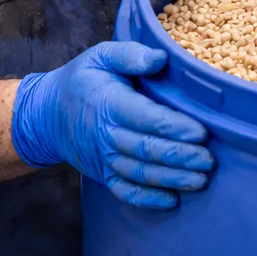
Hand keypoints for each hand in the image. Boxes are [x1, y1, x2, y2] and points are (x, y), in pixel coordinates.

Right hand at [11, 41, 212, 209]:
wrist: (47, 113)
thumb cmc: (83, 79)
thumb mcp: (101, 55)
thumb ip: (130, 54)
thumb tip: (160, 58)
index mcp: (110, 103)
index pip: (146, 117)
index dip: (174, 127)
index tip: (201, 132)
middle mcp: (106, 134)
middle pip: (147, 149)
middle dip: (180, 157)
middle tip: (209, 161)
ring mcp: (104, 158)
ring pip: (140, 173)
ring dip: (171, 179)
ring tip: (200, 180)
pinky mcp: (103, 174)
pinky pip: (124, 191)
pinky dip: (147, 199)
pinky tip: (172, 201)